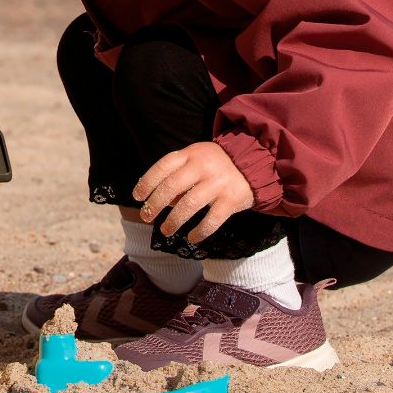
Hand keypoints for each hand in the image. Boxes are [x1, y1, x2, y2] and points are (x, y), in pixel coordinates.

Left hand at [133, 141, 254, 244]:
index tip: (137, 196)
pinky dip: (199, 231)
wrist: (255, 162)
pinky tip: (191, 238)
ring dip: (173, 220)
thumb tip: (161, 202)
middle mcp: (203, 166)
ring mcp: (218, 183)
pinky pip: (212, 220)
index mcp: (191, 154)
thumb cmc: (217, 164)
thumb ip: (179, 175)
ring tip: (165, 230)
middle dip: (155, 204)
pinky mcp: (232, 199)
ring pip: (189, 204)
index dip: (147, 181)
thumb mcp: (197, 159)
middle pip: (172, 186)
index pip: (163, 166)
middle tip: (146, 216)